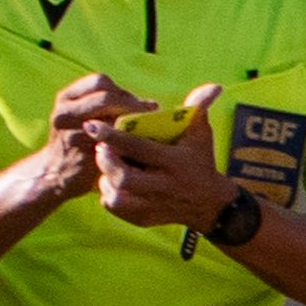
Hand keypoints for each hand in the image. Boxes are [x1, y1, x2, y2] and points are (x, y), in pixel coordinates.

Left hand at [84, 81, 228, 229]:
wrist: (210, 204)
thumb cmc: (200, 161)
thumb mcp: (201, 135)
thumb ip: (199, 109)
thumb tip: (213, 86)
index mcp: (175, 162)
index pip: (138, 148)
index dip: (112, 136)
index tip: (92, 125)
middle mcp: (165, 186)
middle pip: (124, 177)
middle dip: (106, 161)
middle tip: (101, 149)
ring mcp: (154, 205)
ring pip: (118, 196)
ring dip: (106, 179)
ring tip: (107, 166)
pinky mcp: (145, 219)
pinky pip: (117, 209)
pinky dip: (109, 195)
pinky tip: (113, 183)